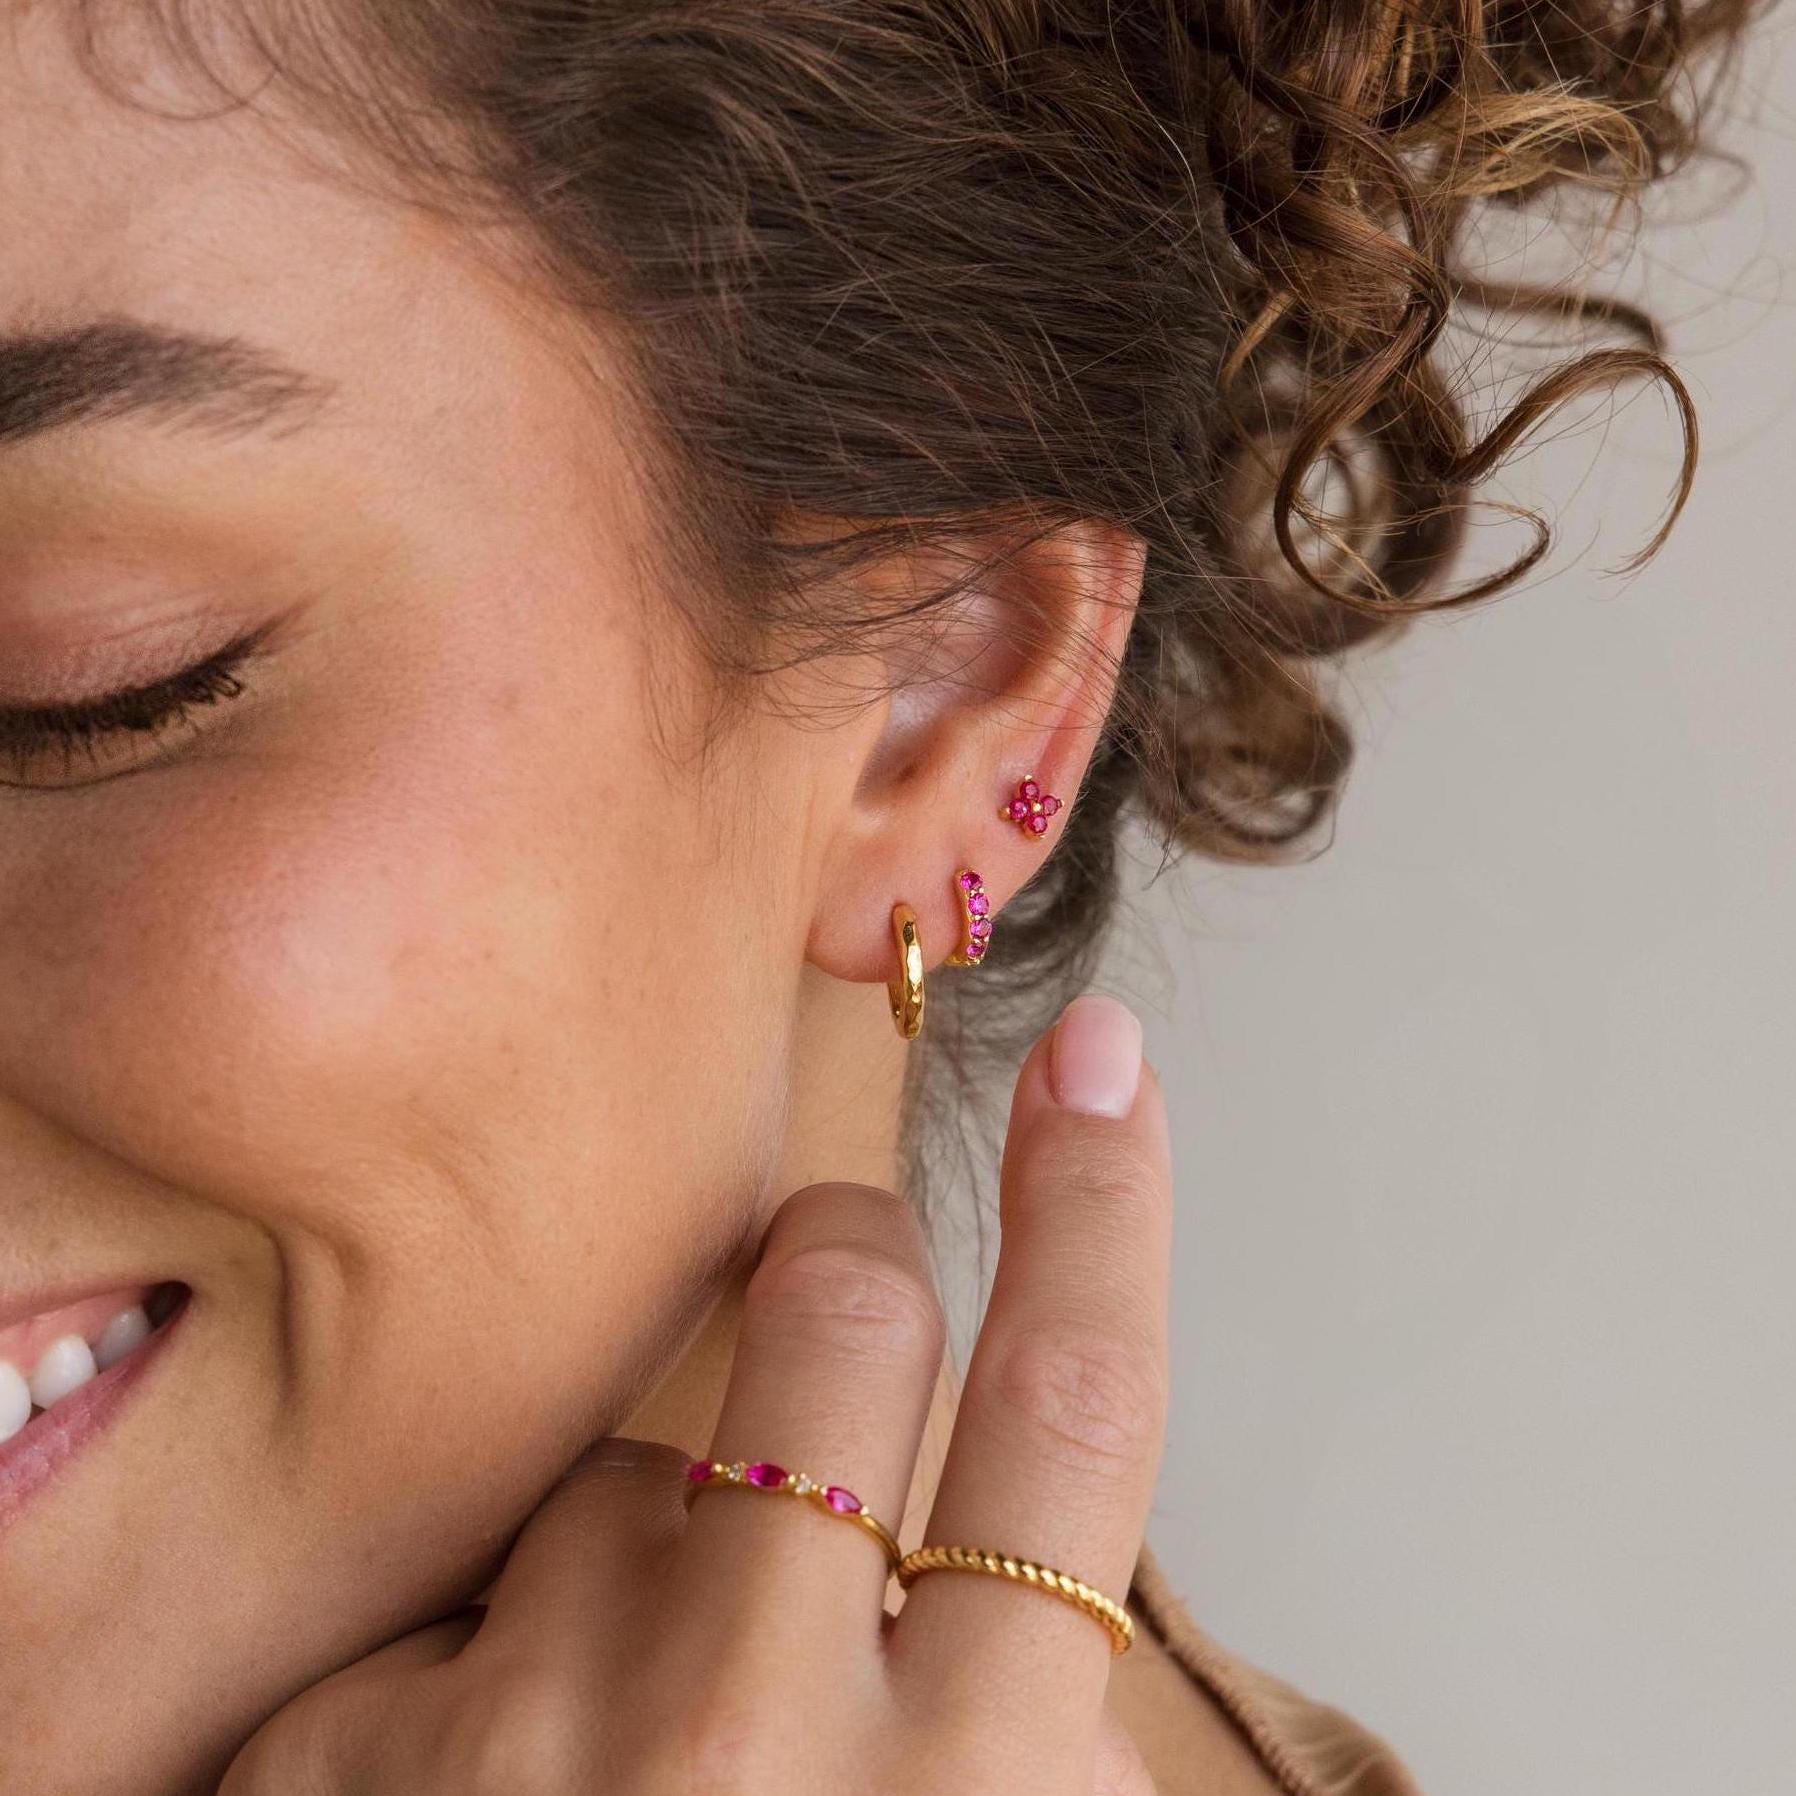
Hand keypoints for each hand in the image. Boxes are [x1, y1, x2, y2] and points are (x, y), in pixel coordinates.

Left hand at [219, 993, 1170, 1793]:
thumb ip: (1036, 1749)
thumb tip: (1043, 1579)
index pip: (1079, 1409)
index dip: (1108, 1208)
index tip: (1101, 1052)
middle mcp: (764, 1747)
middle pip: (843, 1312)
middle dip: (847, 1271)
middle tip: (839, 1304)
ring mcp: (543, 1736)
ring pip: (636, 1452)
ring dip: (659, 1540)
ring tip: (647, 1723)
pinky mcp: (362, 1750)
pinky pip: (474, 1574)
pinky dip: (507, 1648)